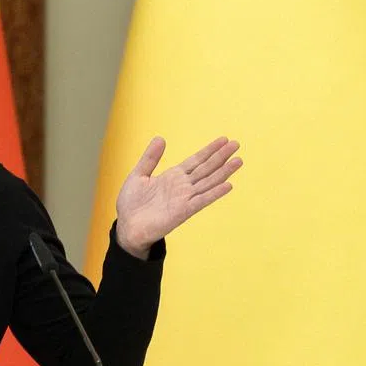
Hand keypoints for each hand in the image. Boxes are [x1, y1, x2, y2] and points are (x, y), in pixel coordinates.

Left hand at [115, 136, 241, 258]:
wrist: (126, 227)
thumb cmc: (131, 204)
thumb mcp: (138, 175)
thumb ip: (150, 158)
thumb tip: (160, 138)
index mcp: (173, 176)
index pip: (196, 160)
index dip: (210, 150)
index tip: (224, 139)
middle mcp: (182, 186)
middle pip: (206, 168)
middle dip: (221, 156)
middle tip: (237, 144)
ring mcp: (184, 199)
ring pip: (208, 182)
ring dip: (224, 172)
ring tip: (238, 161)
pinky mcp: (183, 212)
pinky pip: (202, 201)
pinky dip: (215, 193)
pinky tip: (228, 185)